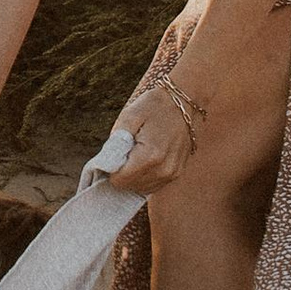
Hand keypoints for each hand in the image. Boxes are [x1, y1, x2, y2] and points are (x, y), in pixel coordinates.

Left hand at [100, 79, 199, 199]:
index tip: (112, 153)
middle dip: (121, 173)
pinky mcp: (177, 173)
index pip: (119, 180)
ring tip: (135, 153)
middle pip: (129, 186)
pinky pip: (153, 184)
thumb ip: (116, 142)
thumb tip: (106, 164)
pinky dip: (144, 176)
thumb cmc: (154, 106)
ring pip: (141, 188)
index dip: (110, 169)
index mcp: (150, 156)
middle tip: (124, 150)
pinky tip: (144, 159)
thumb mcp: (129, 116)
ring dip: (133, 176)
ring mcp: (172, 174)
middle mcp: (163, 170)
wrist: (185, 101)